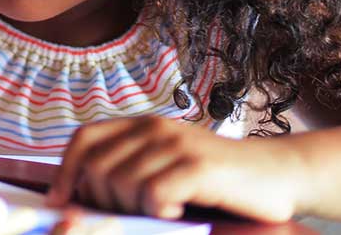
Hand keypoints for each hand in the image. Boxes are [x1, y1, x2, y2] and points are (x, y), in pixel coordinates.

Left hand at [46, 117, 304, 221]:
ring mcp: (177, 145)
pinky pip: (152, 195)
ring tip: (163, 212)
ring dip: (134, 210)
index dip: (65, 172)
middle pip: (96, 168)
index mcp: (142, 125)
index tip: (61, 203)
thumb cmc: (219, 181)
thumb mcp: (166, 165)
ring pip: (121, 184)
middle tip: (133, 214)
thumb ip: (129, 170)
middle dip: (102, 201)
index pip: (84, 140)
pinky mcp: (198, 166)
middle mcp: (155, 128)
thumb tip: (77, 198)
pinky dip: (159, 212)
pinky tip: (179, 212)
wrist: (280, 174)